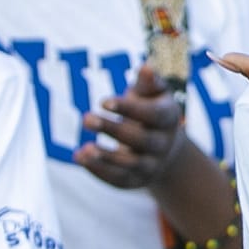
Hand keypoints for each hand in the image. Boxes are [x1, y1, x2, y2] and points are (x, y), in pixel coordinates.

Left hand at [75, 61, 188, 190]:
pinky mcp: (136, 180)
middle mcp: (163, 144)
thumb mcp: (153, 93)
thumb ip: (149, 82)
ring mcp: (151, 165)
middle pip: (140, 140)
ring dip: (105, 158)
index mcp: (169, 119)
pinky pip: (118, 179)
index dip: (129, 109)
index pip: (152, 115)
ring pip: (130, 165)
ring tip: (85, 149)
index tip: (104, 101)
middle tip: (86, 118)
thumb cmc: (151, 109)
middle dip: (112, 130)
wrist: (163, 146)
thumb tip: (146, 67)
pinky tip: (79, 156)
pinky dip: (98, 170)